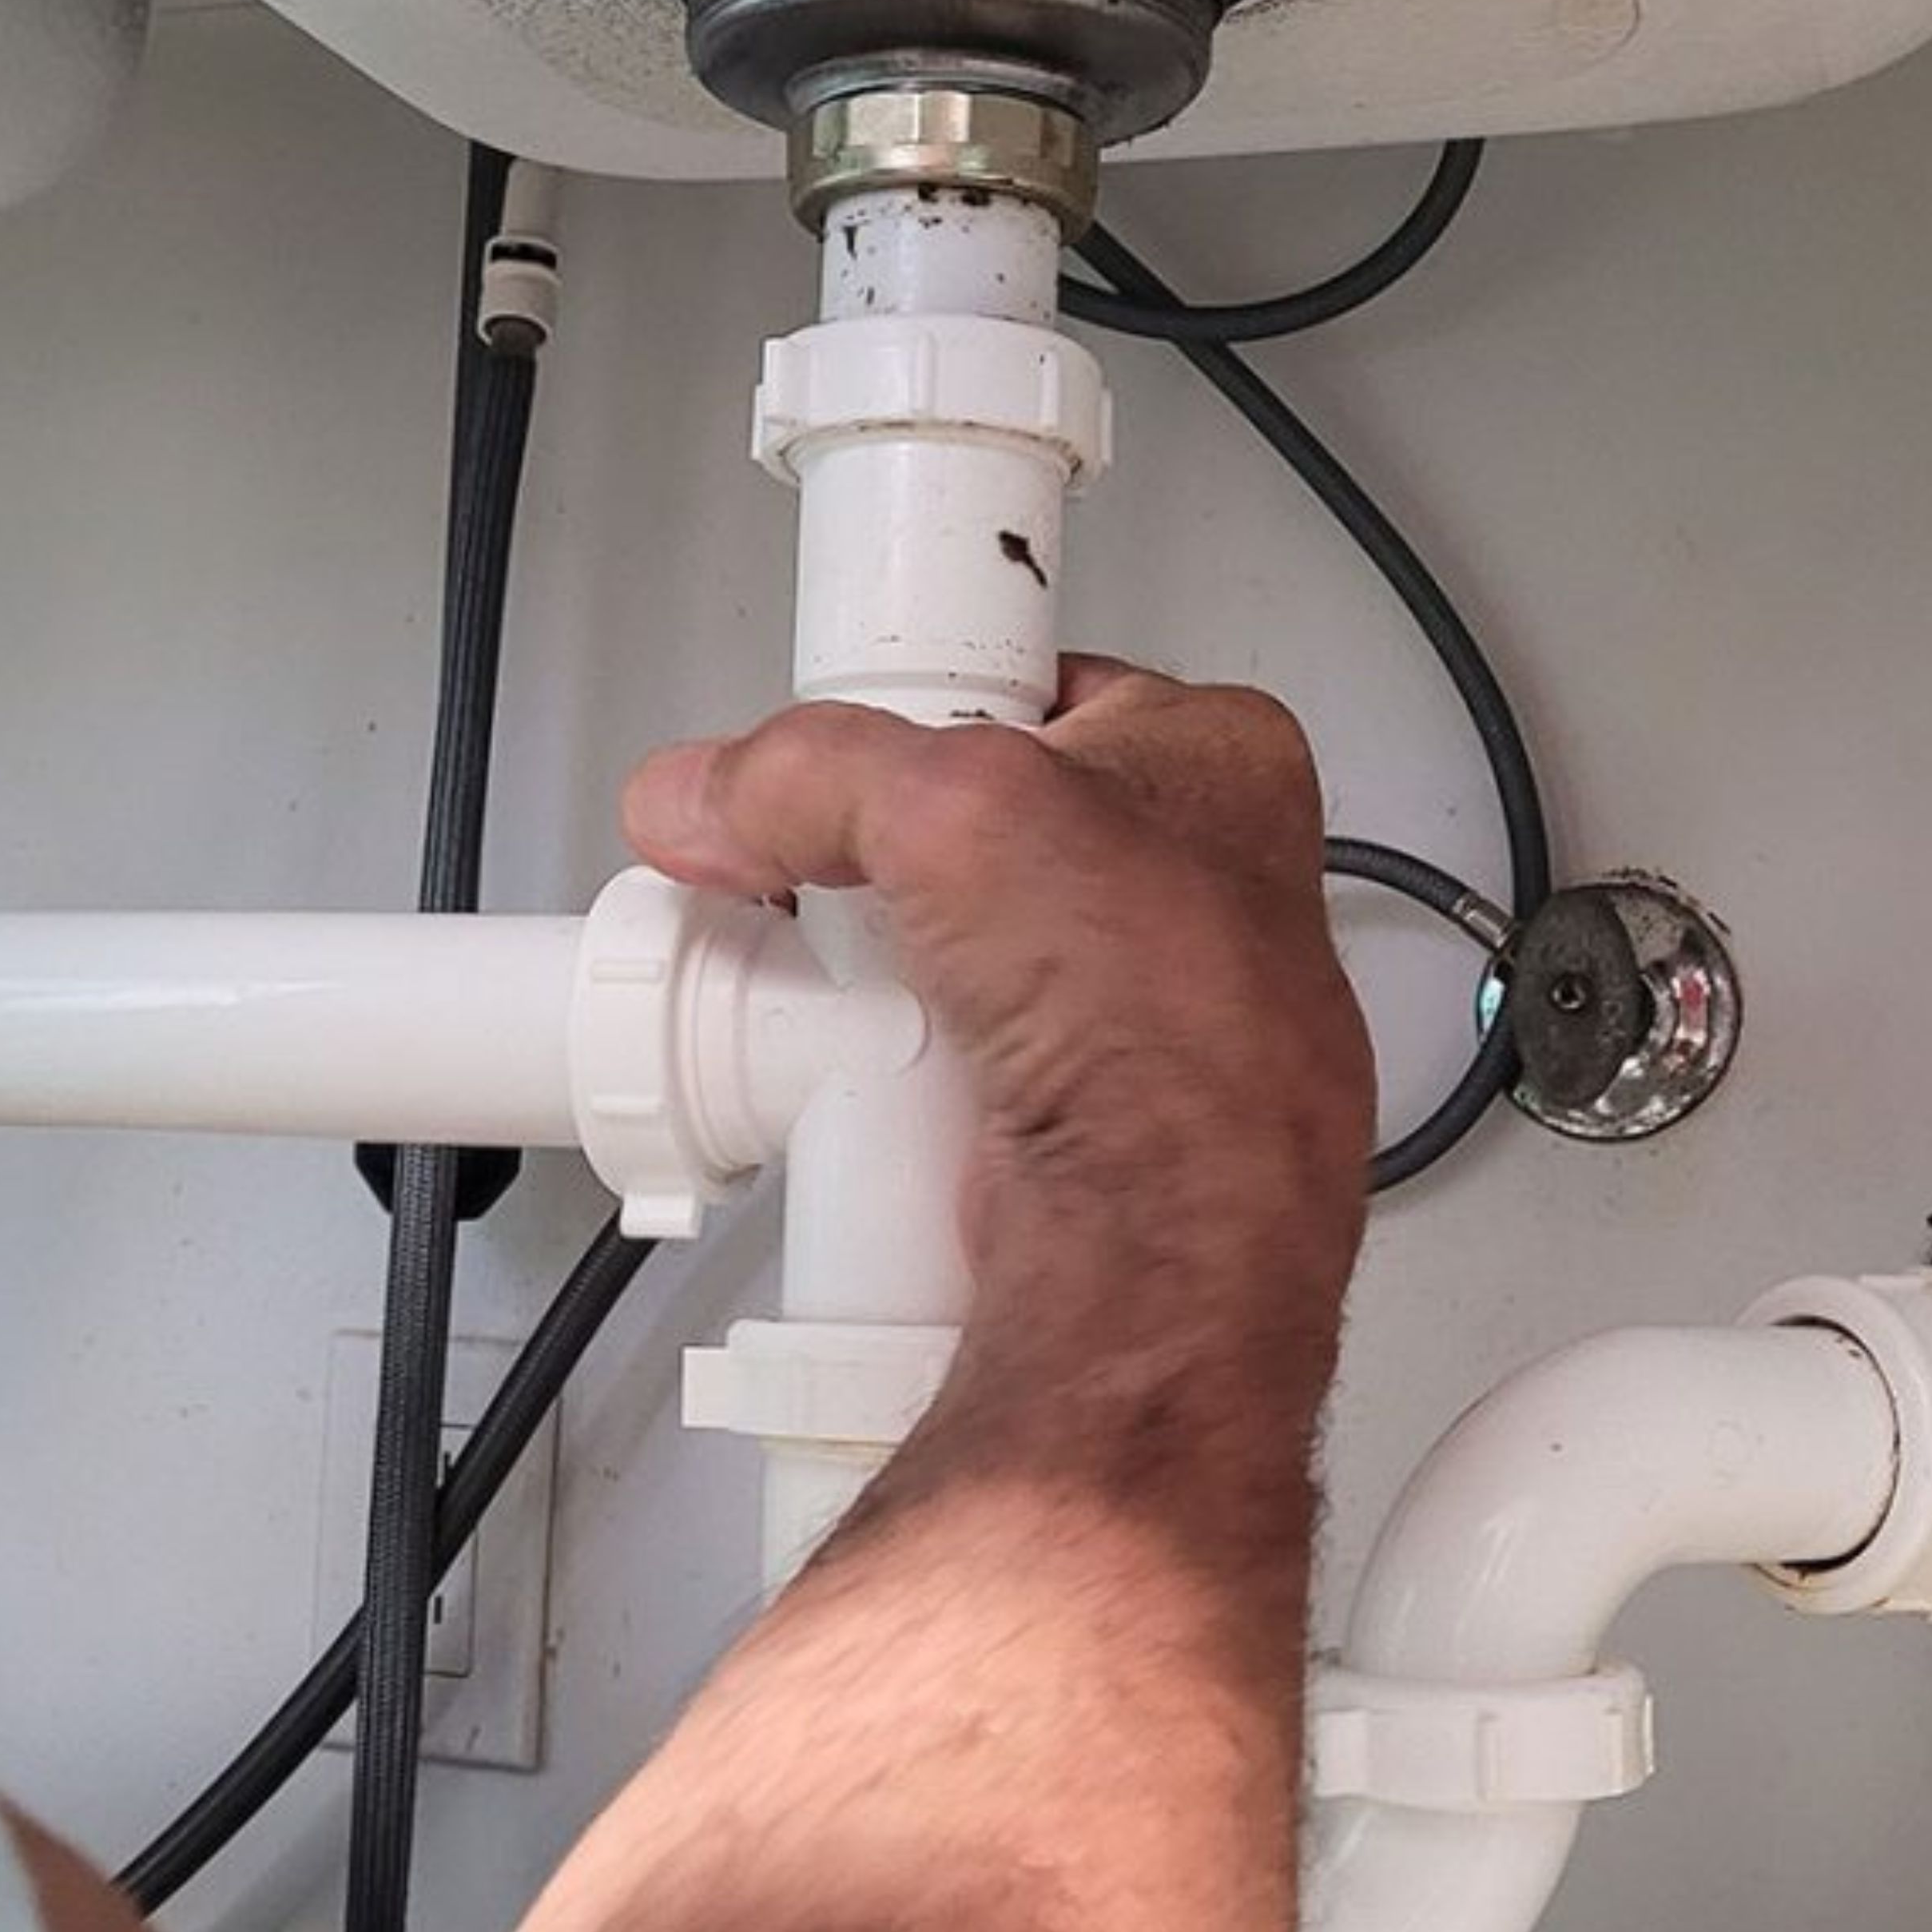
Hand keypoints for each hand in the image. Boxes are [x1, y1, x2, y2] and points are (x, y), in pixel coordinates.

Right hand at [623, 658, 1374, 1513]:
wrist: (1170, 1244)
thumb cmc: (1167, 1025)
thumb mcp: (949, 802)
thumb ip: (805, 771)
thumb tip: (711, 794)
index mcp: (1220, 761)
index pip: (1034, 688)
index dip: (924, 716)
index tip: (846, 757)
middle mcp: (1207, 883)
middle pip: (979, 832)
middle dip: (891, 867)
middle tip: (842, 884)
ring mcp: (1149, 1011)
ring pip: (960, 960)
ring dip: (890, 983)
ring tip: (868, 994)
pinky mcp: (1092, 1118)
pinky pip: (953, 1069)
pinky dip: (901, 1078)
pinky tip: (888, 1081)